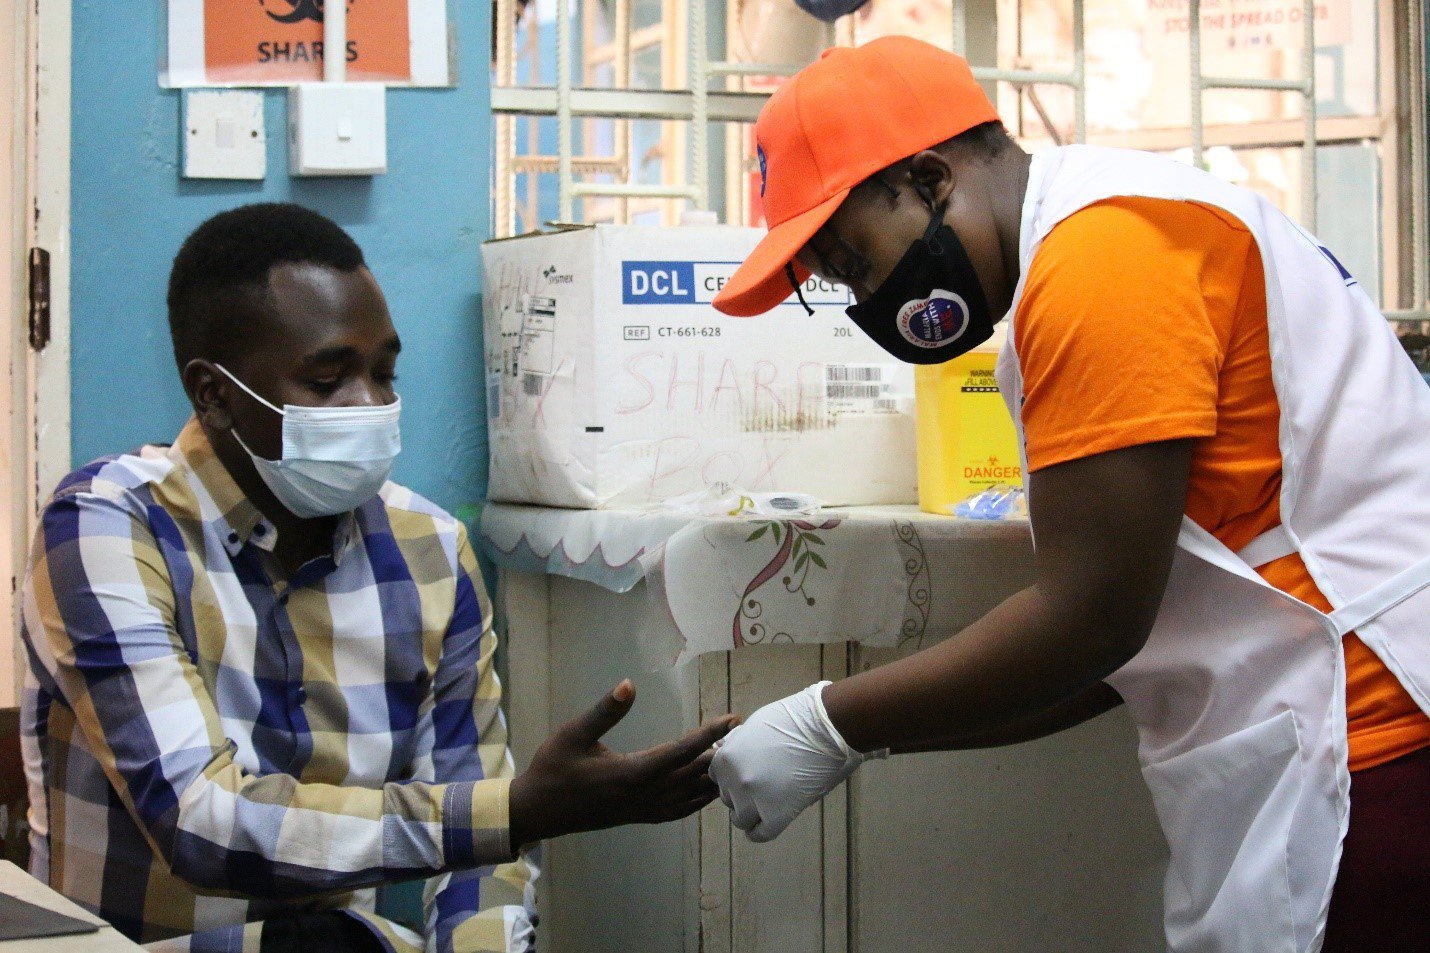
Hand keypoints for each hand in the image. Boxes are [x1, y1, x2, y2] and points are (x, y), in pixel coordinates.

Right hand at [509, 679, 738, 848]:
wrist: (537, 811)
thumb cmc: (553, 769)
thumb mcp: (573, 734)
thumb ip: (604, 711)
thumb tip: (628, 683)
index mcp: (631, 773)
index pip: (680, 752)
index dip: (708, 735)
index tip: (730, 720)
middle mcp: (643, 795)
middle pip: (693, 775)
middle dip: (719, 755)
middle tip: (743, 735)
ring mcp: (641, 810)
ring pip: (689, 797)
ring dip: (712, 779)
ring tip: (734, 760)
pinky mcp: (637, 817)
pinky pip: (676, 811)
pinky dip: (697, 801)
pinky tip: (707, 794)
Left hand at [710, 681, 885, 842]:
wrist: (827, 725)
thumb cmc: (796, 719)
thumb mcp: (755, 725)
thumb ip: (737, 743)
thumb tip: (723, 749)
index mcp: (726, 757)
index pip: (717, 778)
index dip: (732, 777)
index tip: (748, 775)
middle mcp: (734, 779)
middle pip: (728, 798)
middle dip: (741, 795)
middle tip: (763, 788)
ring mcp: (754, 798)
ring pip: (741, 820)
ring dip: (751, 815)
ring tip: (767, 807)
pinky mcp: (776, 814)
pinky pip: (760, 833)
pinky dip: (762, 831)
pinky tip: (772, 821)